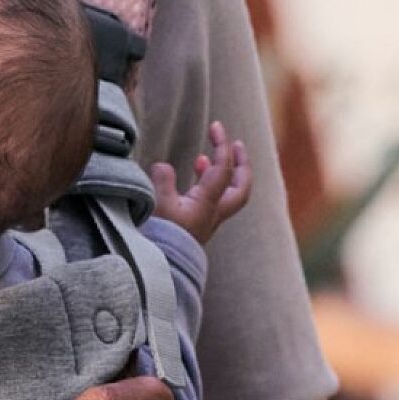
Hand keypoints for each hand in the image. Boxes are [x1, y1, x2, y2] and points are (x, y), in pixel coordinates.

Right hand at [150, 121, 251, 245]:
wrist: (159, 273)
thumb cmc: (160, 240)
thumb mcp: (157, 206)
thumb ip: (162, 180)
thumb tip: (163, 167)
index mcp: (208, 205)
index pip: (223, 170)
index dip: (222, 146)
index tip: (217, 126)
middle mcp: (212, 214)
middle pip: (240, 188)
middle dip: (240, 164)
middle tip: (235, 145)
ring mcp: (204, 223)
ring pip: (225, 196)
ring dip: (220, 175)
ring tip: (201, 159)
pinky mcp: (193, 230)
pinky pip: (207, 203)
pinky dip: (203, 187)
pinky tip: (187, 181)